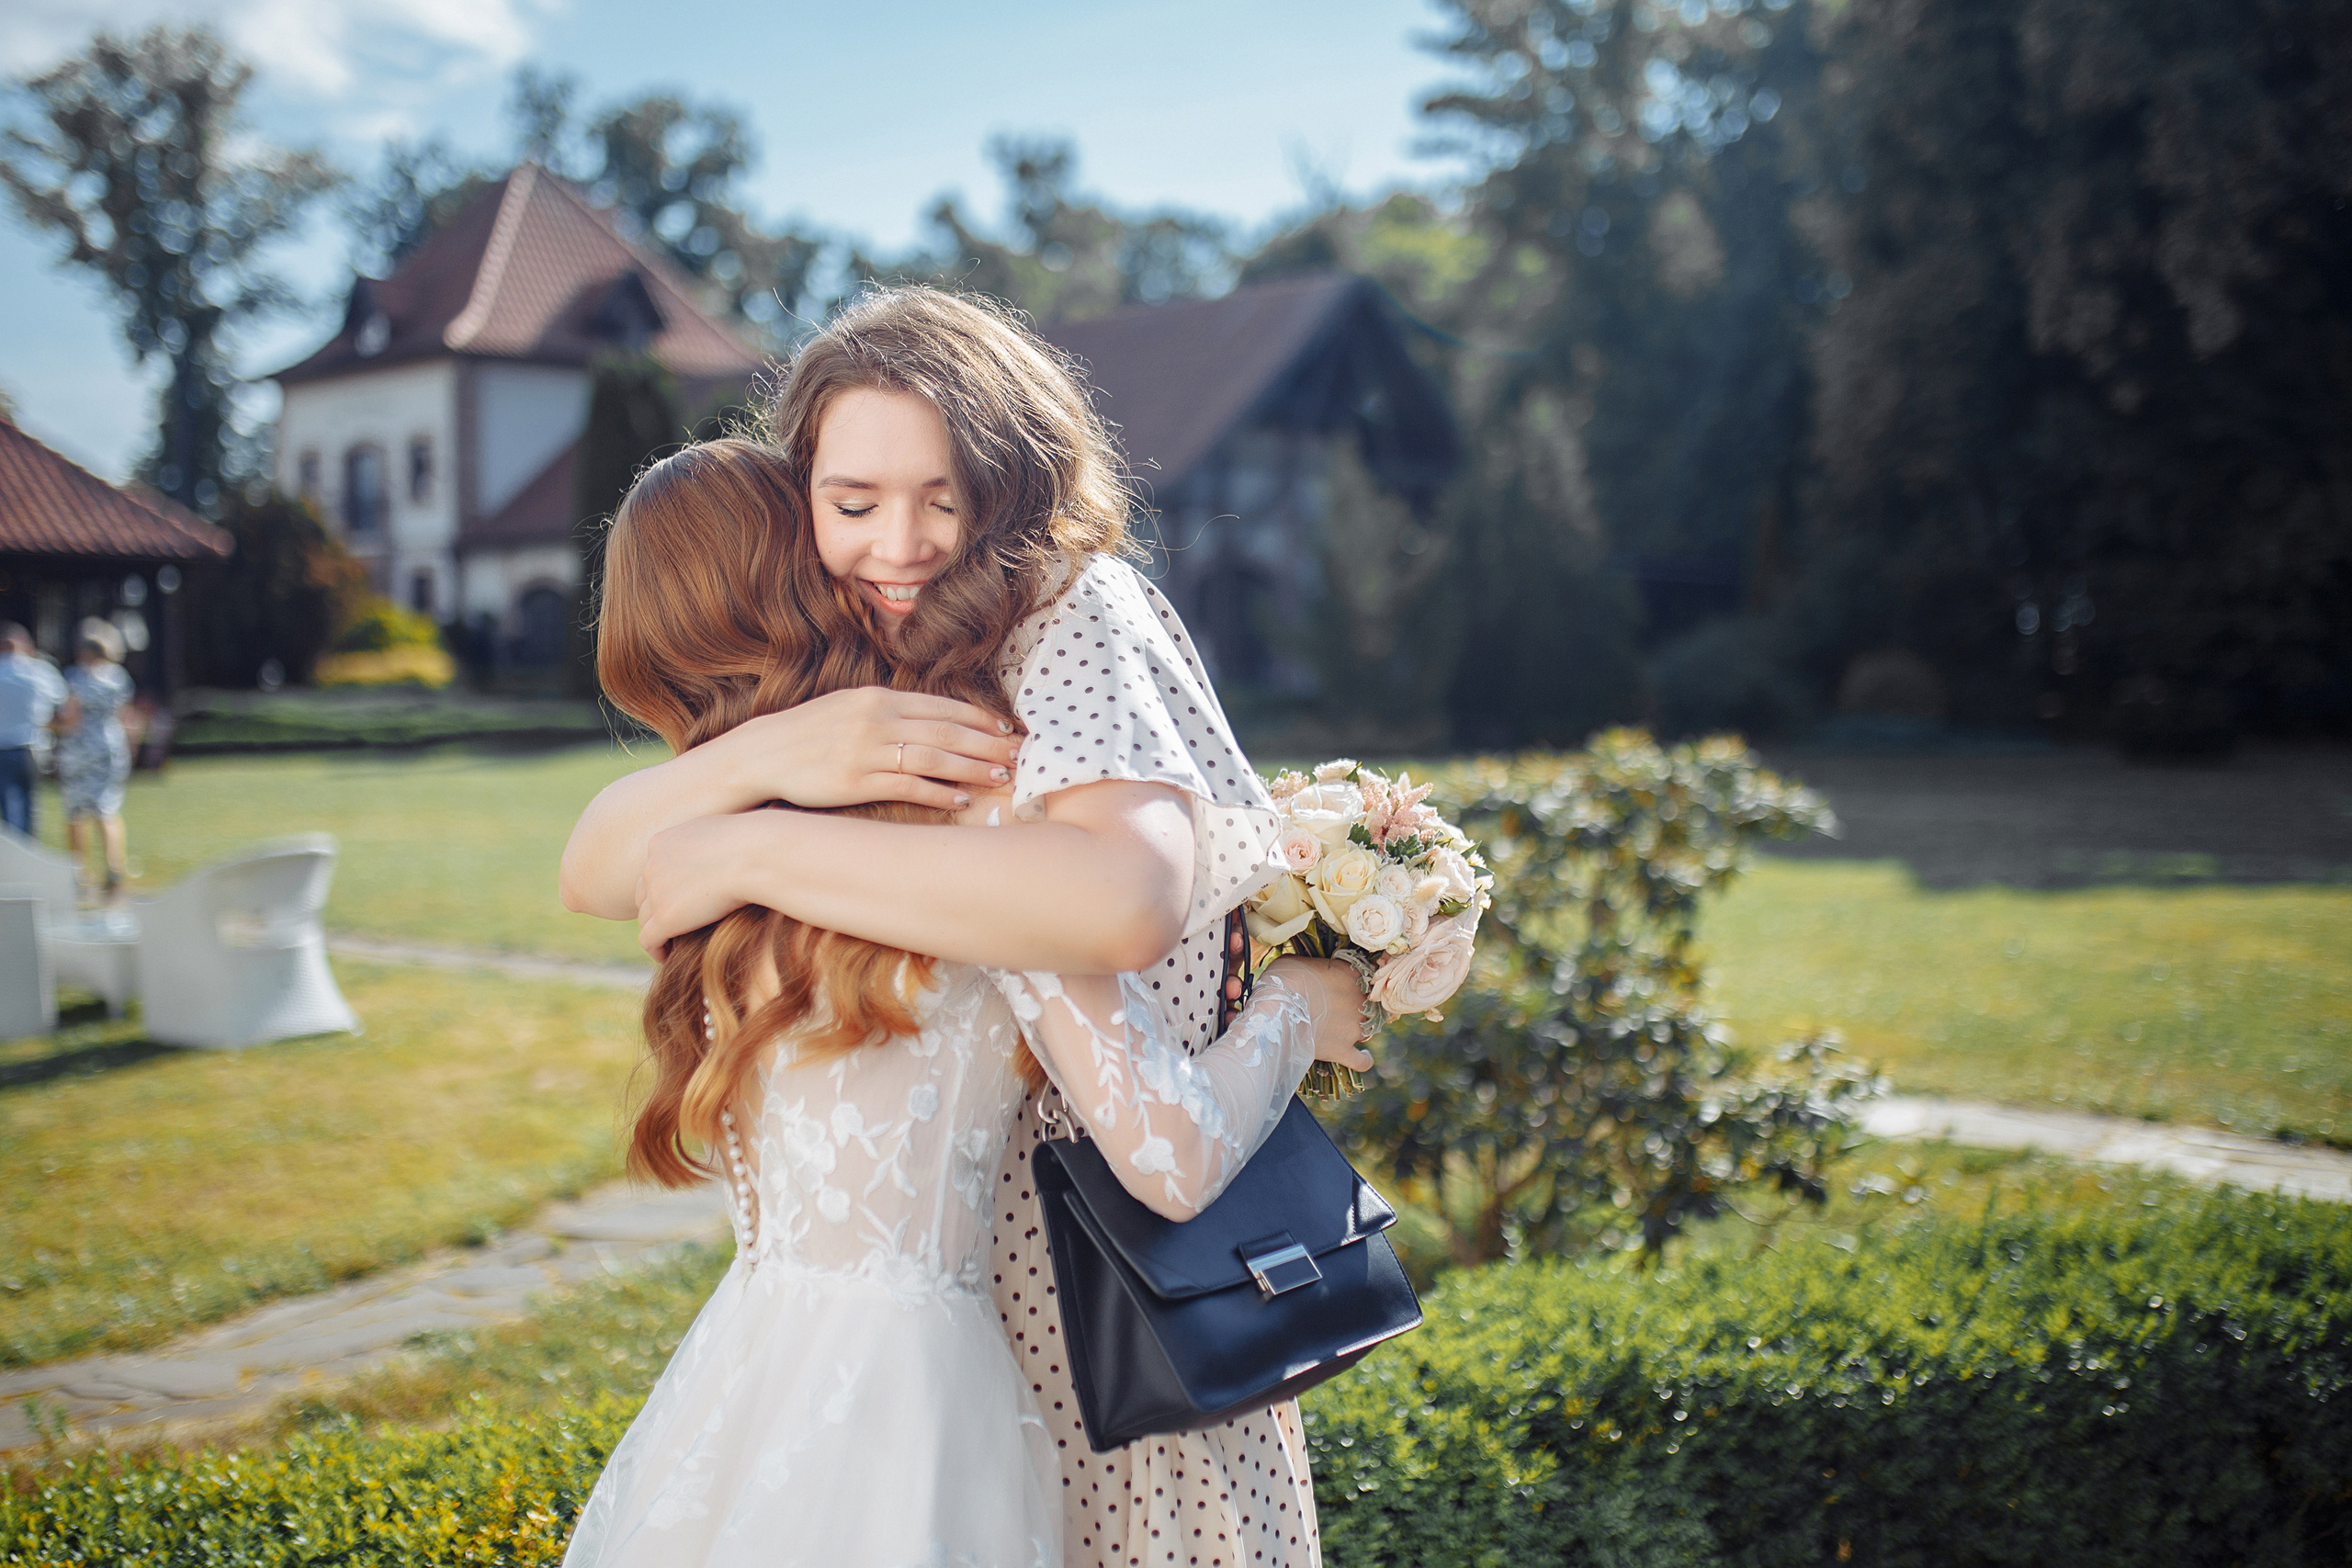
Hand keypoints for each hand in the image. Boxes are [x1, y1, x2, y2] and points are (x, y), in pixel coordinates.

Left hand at [636, 813, 770, 957]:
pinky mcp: (665, 917)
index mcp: (662, 843)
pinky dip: (656, 950)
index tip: (678, 897)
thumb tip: (726, 842)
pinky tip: (668, 956)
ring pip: (645, 918)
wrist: (755, 856)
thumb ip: (709, 840)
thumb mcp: (721, 829)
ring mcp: (656, 892)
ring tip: (671, 941)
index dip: (663, 885)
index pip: (653, 869)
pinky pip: (649, 940)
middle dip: (656, 908)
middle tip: (674, 922)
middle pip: (643, 894)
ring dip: (656, 930)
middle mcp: (652, 865)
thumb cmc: (752, 841)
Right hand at [719, 687, 1021, 812]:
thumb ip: (890, 710)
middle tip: (1021, 754)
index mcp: (879, 698)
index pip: (943, 707)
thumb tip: (932, 721)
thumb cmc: (810, 734)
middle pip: (948, 732)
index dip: (980, 718)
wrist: (763, 755)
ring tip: (1002, 777)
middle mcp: (878, 720)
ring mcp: (868, 751)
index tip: (1007, 729)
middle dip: (989, 744)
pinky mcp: (858, 782)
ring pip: (935, 758)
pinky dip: (940, 793)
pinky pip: (909, 787)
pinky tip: (963, 799)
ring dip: (974, 768)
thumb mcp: (850, 707)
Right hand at [1263, 956, 1374, 1072]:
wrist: (1276, 1011)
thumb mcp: (1299, 961)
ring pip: (1367, 1029)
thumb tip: (1310, 971)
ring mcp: (1354, 1027)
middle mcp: (1360, 1000)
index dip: (1353, 981)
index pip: (1366, 976)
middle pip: (1368, 1003)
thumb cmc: (1283, 979)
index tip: (1340, 984)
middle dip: (1356, 1006)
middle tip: (1336, 1007)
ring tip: (1342, 1029)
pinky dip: (1364, 1059)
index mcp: (1352, 973)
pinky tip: (1364, 1057)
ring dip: (1358, 1028)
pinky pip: (1362, 1061)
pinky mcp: (1343, 1049)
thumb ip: (1315, 967)